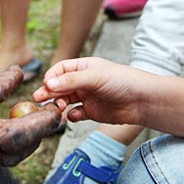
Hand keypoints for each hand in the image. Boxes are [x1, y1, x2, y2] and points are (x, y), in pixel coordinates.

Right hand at [31, 57, 151, 125]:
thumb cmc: (124, 81)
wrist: (143, 101)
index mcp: (84, 67)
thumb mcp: (96, 77)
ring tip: (56, 109)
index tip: (46, 85)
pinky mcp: (92, 112)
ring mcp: (87, 97)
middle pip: (59, 86)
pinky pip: (75, 114)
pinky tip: (73, 116)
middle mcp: (84, 81)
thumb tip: (48, 84)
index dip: (52, 77)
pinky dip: (71, 116)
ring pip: (65, 101)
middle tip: (40, 100)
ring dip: (58, 105)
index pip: (60, 70)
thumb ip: (71, 81)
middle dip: (49, 93)